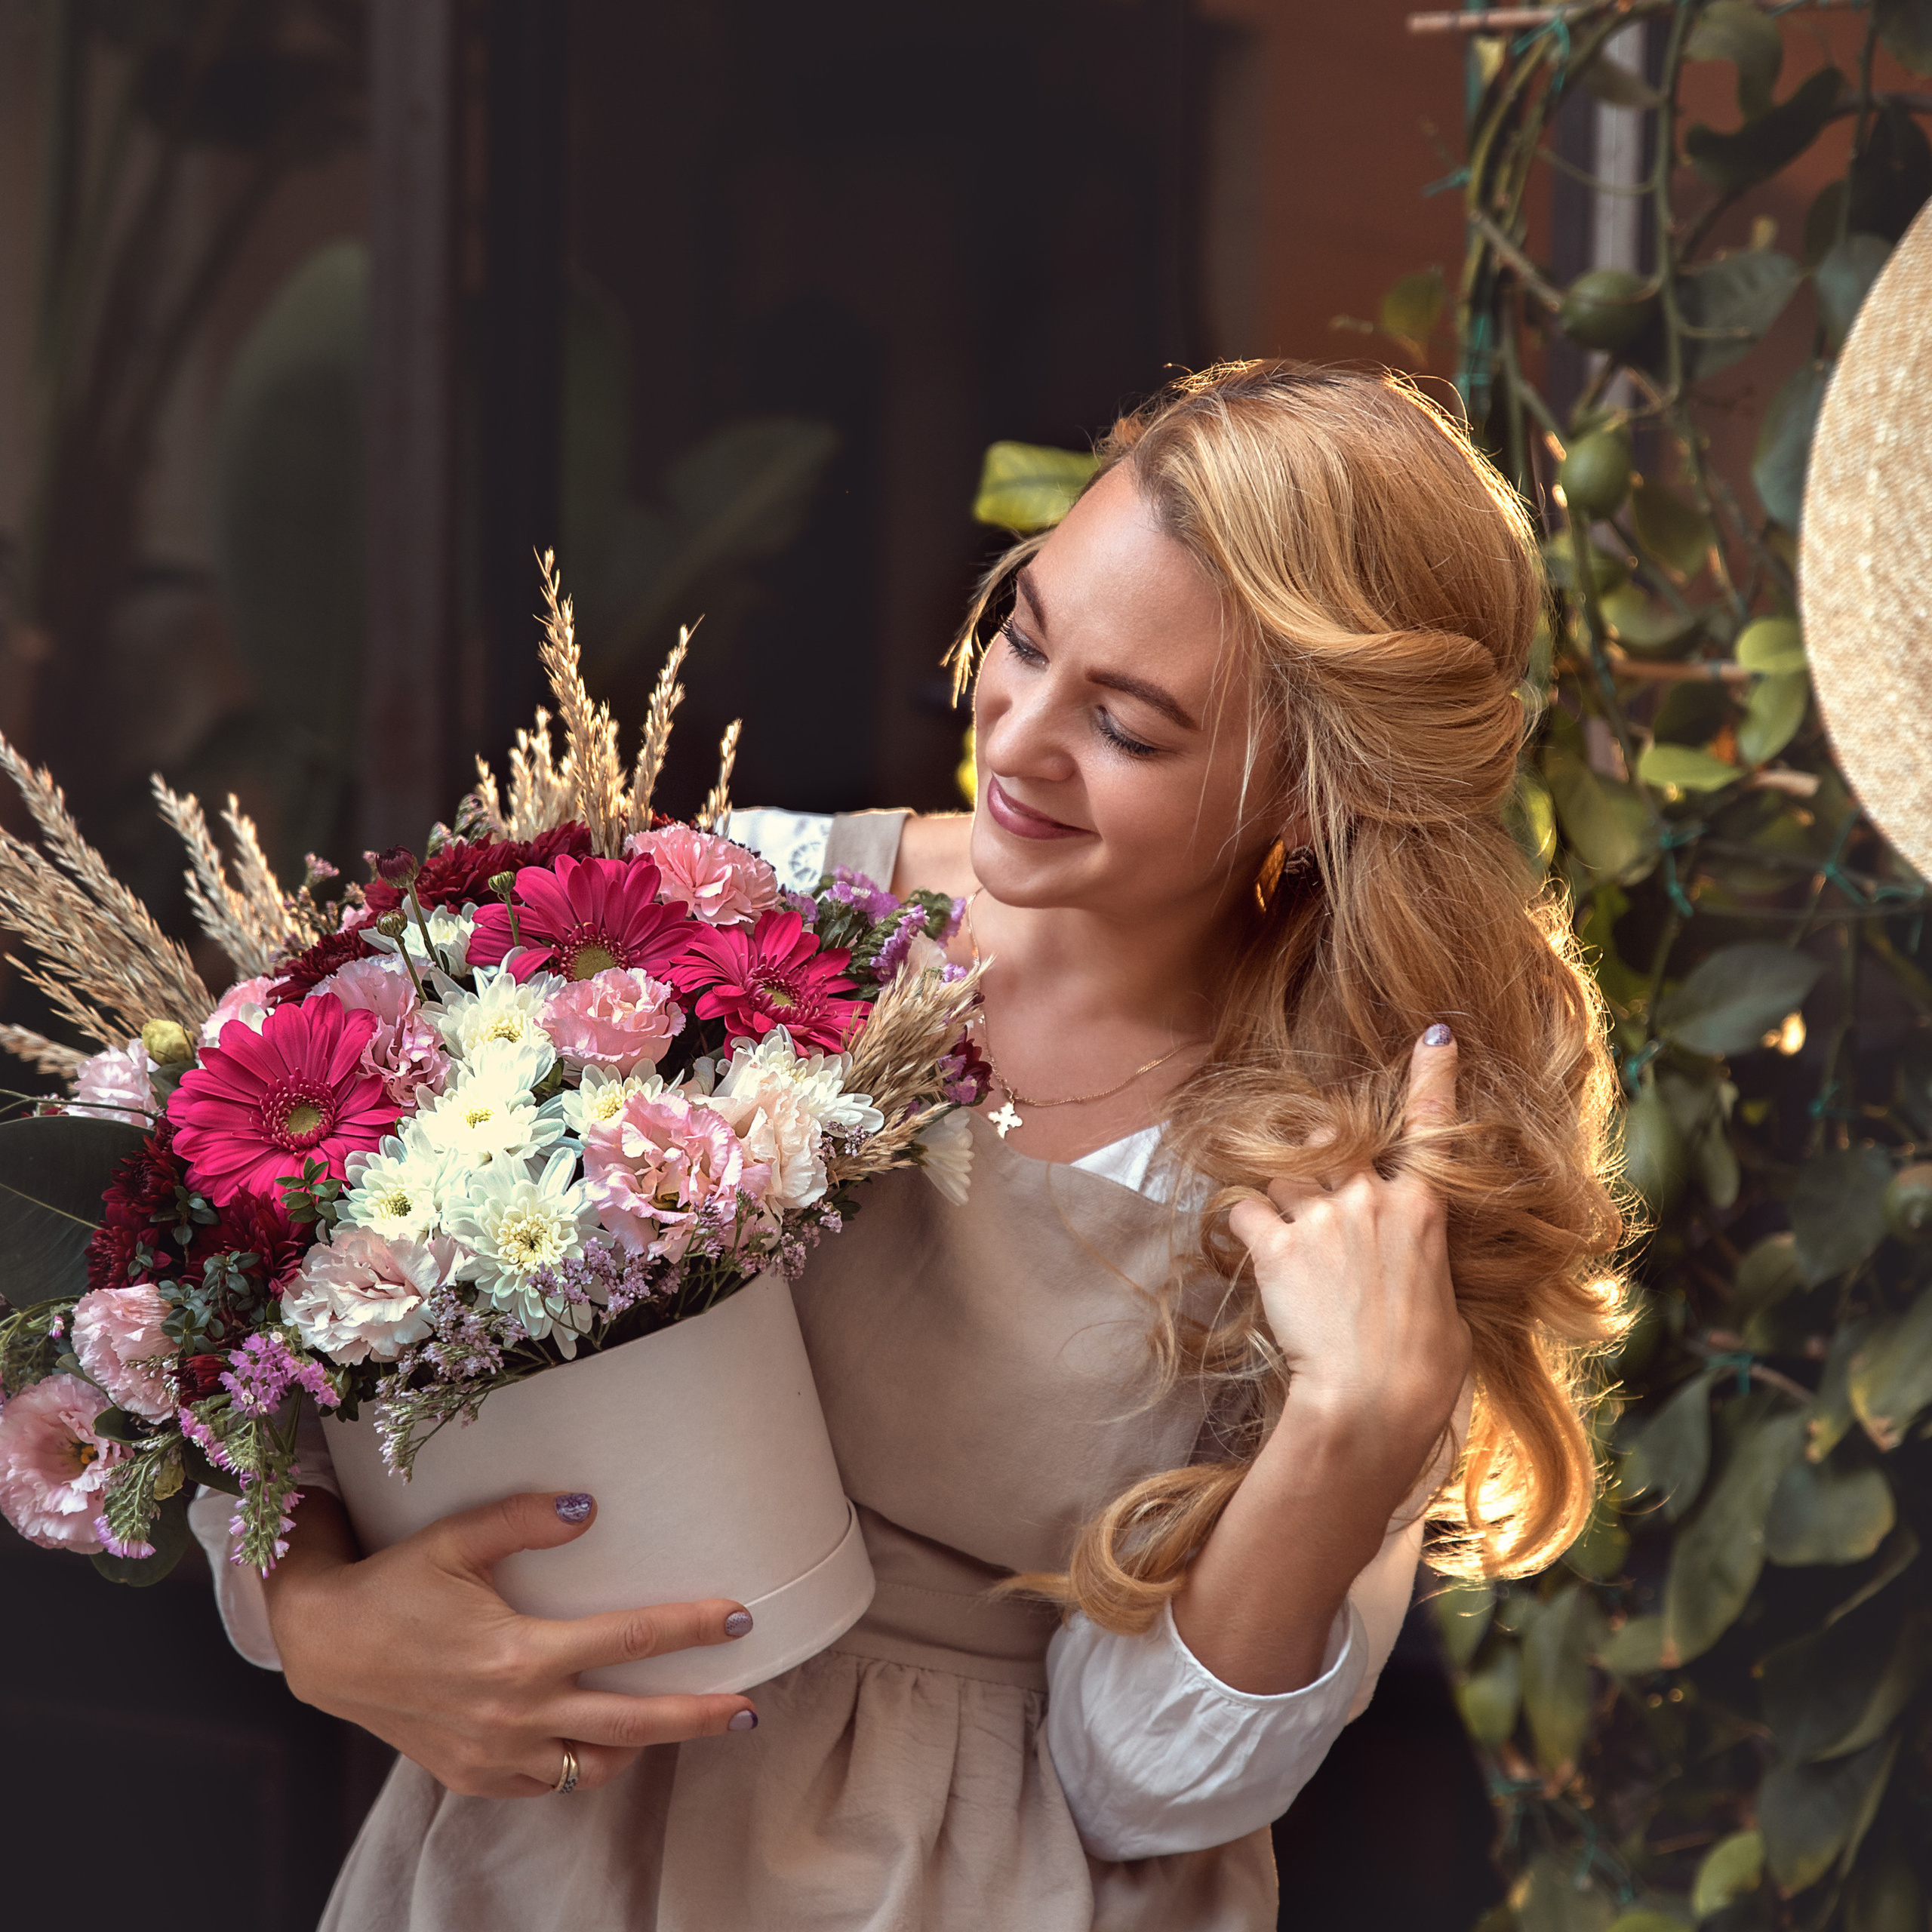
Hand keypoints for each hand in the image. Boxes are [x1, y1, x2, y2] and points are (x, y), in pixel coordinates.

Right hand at [264, 1489, 758, 1797]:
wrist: (325, 1649)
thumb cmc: (394, 1585)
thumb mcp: (456, 1537)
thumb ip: (524, 1519)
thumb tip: (588, 1505)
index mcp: (520, 1653)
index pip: (631, 1640)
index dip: (691, 1628)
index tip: (740, 1618)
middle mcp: (516, 1714)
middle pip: (634, 1722)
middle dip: (700, 1716)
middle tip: (752, 1707)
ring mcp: (497, 1755)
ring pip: (595, 1763)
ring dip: (645, 1745)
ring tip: (687, 1724)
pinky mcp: (475, 1776)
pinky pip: (550, 1783)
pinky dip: (584, 1765)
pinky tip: (605, 1742)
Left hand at [1228, 1025, 1470, 1508]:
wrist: (1373, 1401)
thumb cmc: (1423, 1367)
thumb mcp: (1446, 1301)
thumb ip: (1422, 1260)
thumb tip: (1412, 1263)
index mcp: (1423, 1207)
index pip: (1430, 1123)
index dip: (1431, 1074)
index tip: (1433, 1036)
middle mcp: (1371, 1198)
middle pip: (1331, 1143)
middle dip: (1315, 1156)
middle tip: (1310, 1192)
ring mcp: (1321, 1219)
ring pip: (1283, 1176)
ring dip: (1278, 1198)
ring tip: (1283, 1239)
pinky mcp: (1277, 1247)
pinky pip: (1243, 1210)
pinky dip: (1240, 1222)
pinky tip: (1243, 1243)